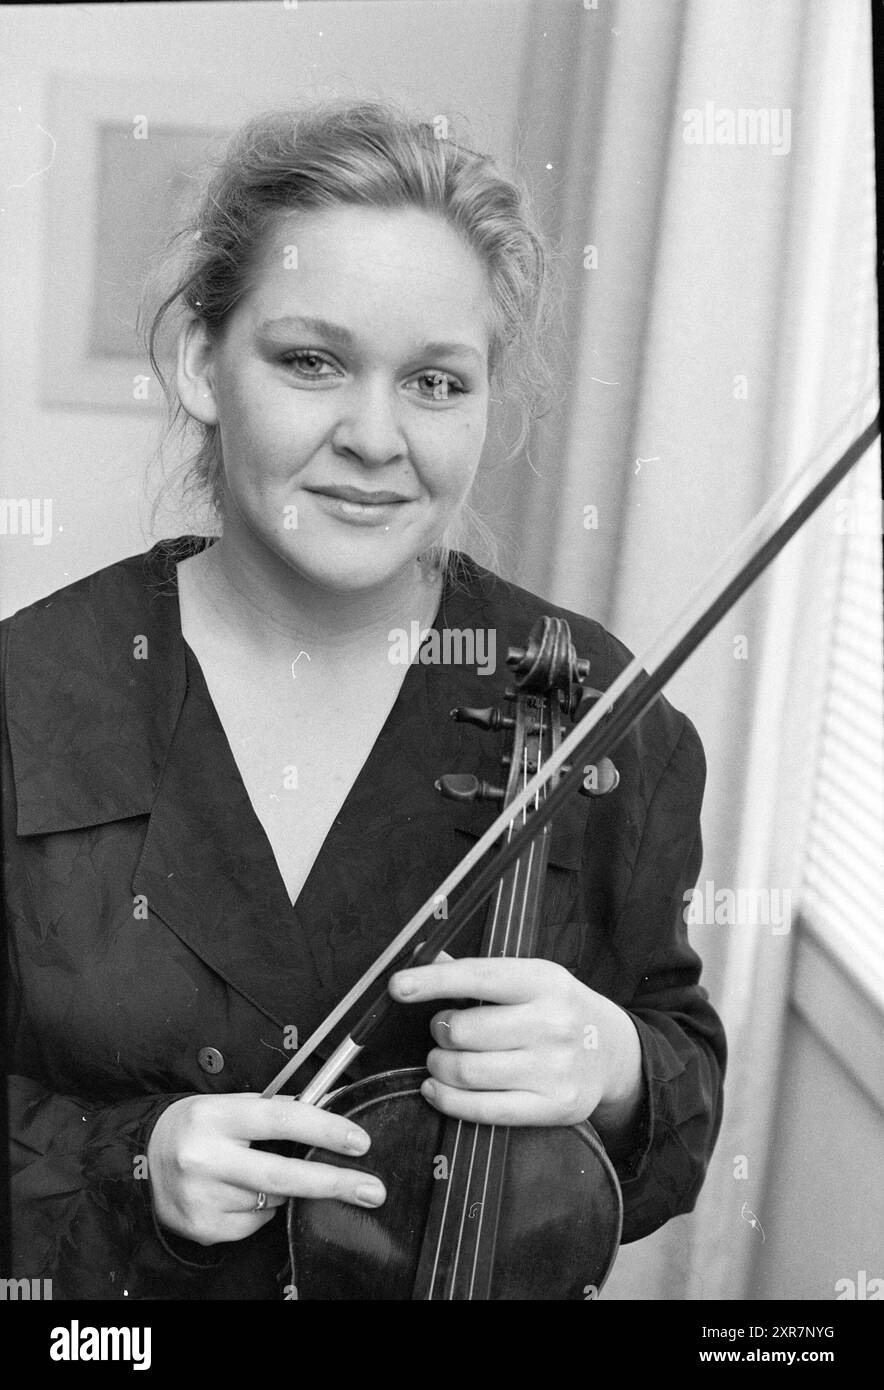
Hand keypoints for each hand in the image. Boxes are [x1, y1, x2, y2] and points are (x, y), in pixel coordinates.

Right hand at [147, 1093, 384, 1245]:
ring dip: (283, 1190)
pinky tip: (238, 1193)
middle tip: (372, 1189)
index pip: (281, 1119)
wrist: (141, 1159)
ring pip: (272, 1200)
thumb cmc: (197, 1126)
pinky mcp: (202, 1227)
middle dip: (334, 1182)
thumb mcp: (229, 1105)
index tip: (359, 1141)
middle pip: (283, 1175)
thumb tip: (328, 1115)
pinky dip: (260, 1209)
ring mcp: (202, 1197)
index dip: (325, 1130)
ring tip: (256, 1172)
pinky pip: (255, 1222)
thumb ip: (274, 1111)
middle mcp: (206, 1157)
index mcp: (216, 1116)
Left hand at [389, 957, 643, 1132]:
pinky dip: (447, 1100)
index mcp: (544, 980)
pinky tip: (437, 1088)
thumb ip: (478, 973)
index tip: (398, 987)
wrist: (614, 1053)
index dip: (433, 981)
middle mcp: (552, 1023)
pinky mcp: (552, 1107)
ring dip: (439, 1066)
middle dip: (440, 1032)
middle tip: (443, 1031)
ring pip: (467, 1072)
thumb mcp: (530, 979)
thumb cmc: (559, 1009)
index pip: (479, 977)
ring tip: (442, 1060)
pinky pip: (483, 1109)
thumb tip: (423, 955)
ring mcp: (554, 1068)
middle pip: (464, 1031)